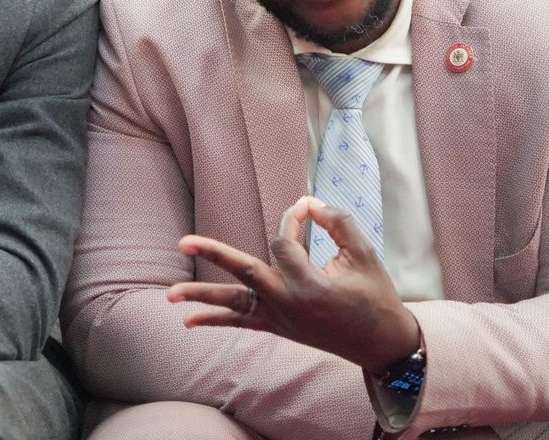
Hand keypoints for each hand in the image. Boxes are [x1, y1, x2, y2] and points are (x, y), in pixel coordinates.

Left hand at [168, 195, 419, 373]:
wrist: (380, 344)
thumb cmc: (374, 295)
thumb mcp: (364, 254)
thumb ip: (338, 223)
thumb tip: (308, 203)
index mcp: (309, 284)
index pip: (284, 242)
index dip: (293, 219)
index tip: (306, 207)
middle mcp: (287, 303)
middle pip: (244, 272)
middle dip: (212, 254)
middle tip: (182, 242)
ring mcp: (279, 318)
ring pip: (233, 304)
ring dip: (200, 297)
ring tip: (168, 296)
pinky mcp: (277, 327)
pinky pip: (240, 322)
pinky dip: (214, 320)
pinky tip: (187, 321)